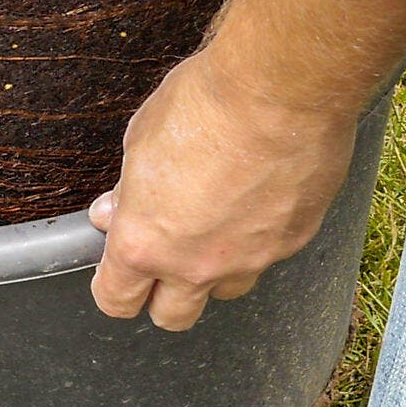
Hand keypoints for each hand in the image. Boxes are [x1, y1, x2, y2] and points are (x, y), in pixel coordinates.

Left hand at [85, 0, 405, 329]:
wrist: (282, 90)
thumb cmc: (207, 104)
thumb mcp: (141, 139)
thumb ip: (128, 191)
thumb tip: (113, 212)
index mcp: (145, 242)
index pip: (117, 299)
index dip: (114, 288)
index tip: (117, 273)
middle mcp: (196, 265)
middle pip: (171, 316)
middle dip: (163, 294)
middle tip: (164, 258)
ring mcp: (249, 259)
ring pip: (226, 290)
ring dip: (215, 269)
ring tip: (216, 222)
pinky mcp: (293, 242)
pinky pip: (268, 256)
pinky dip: (258, 238)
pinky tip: (258, 198)